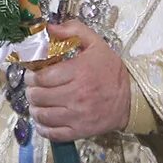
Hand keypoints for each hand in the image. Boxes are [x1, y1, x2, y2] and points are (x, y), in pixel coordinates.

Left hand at [27, 21, 131, 140]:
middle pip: (39, 96)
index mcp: (79, 72)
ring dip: (34, 108)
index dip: (32, 76)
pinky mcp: (81, 131)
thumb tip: (49, 28)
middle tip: (33, 88)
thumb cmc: (110, 69)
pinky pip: (53, 134)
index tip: (32, 75)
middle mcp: (77, 95)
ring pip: (43, 115)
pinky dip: (43, 128)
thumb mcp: (96, 43)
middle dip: (31, 91)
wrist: (131, 97)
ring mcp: (78, 116)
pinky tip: (43, 120)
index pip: (43, 77)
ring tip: (37, 102)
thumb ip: (73, 30)